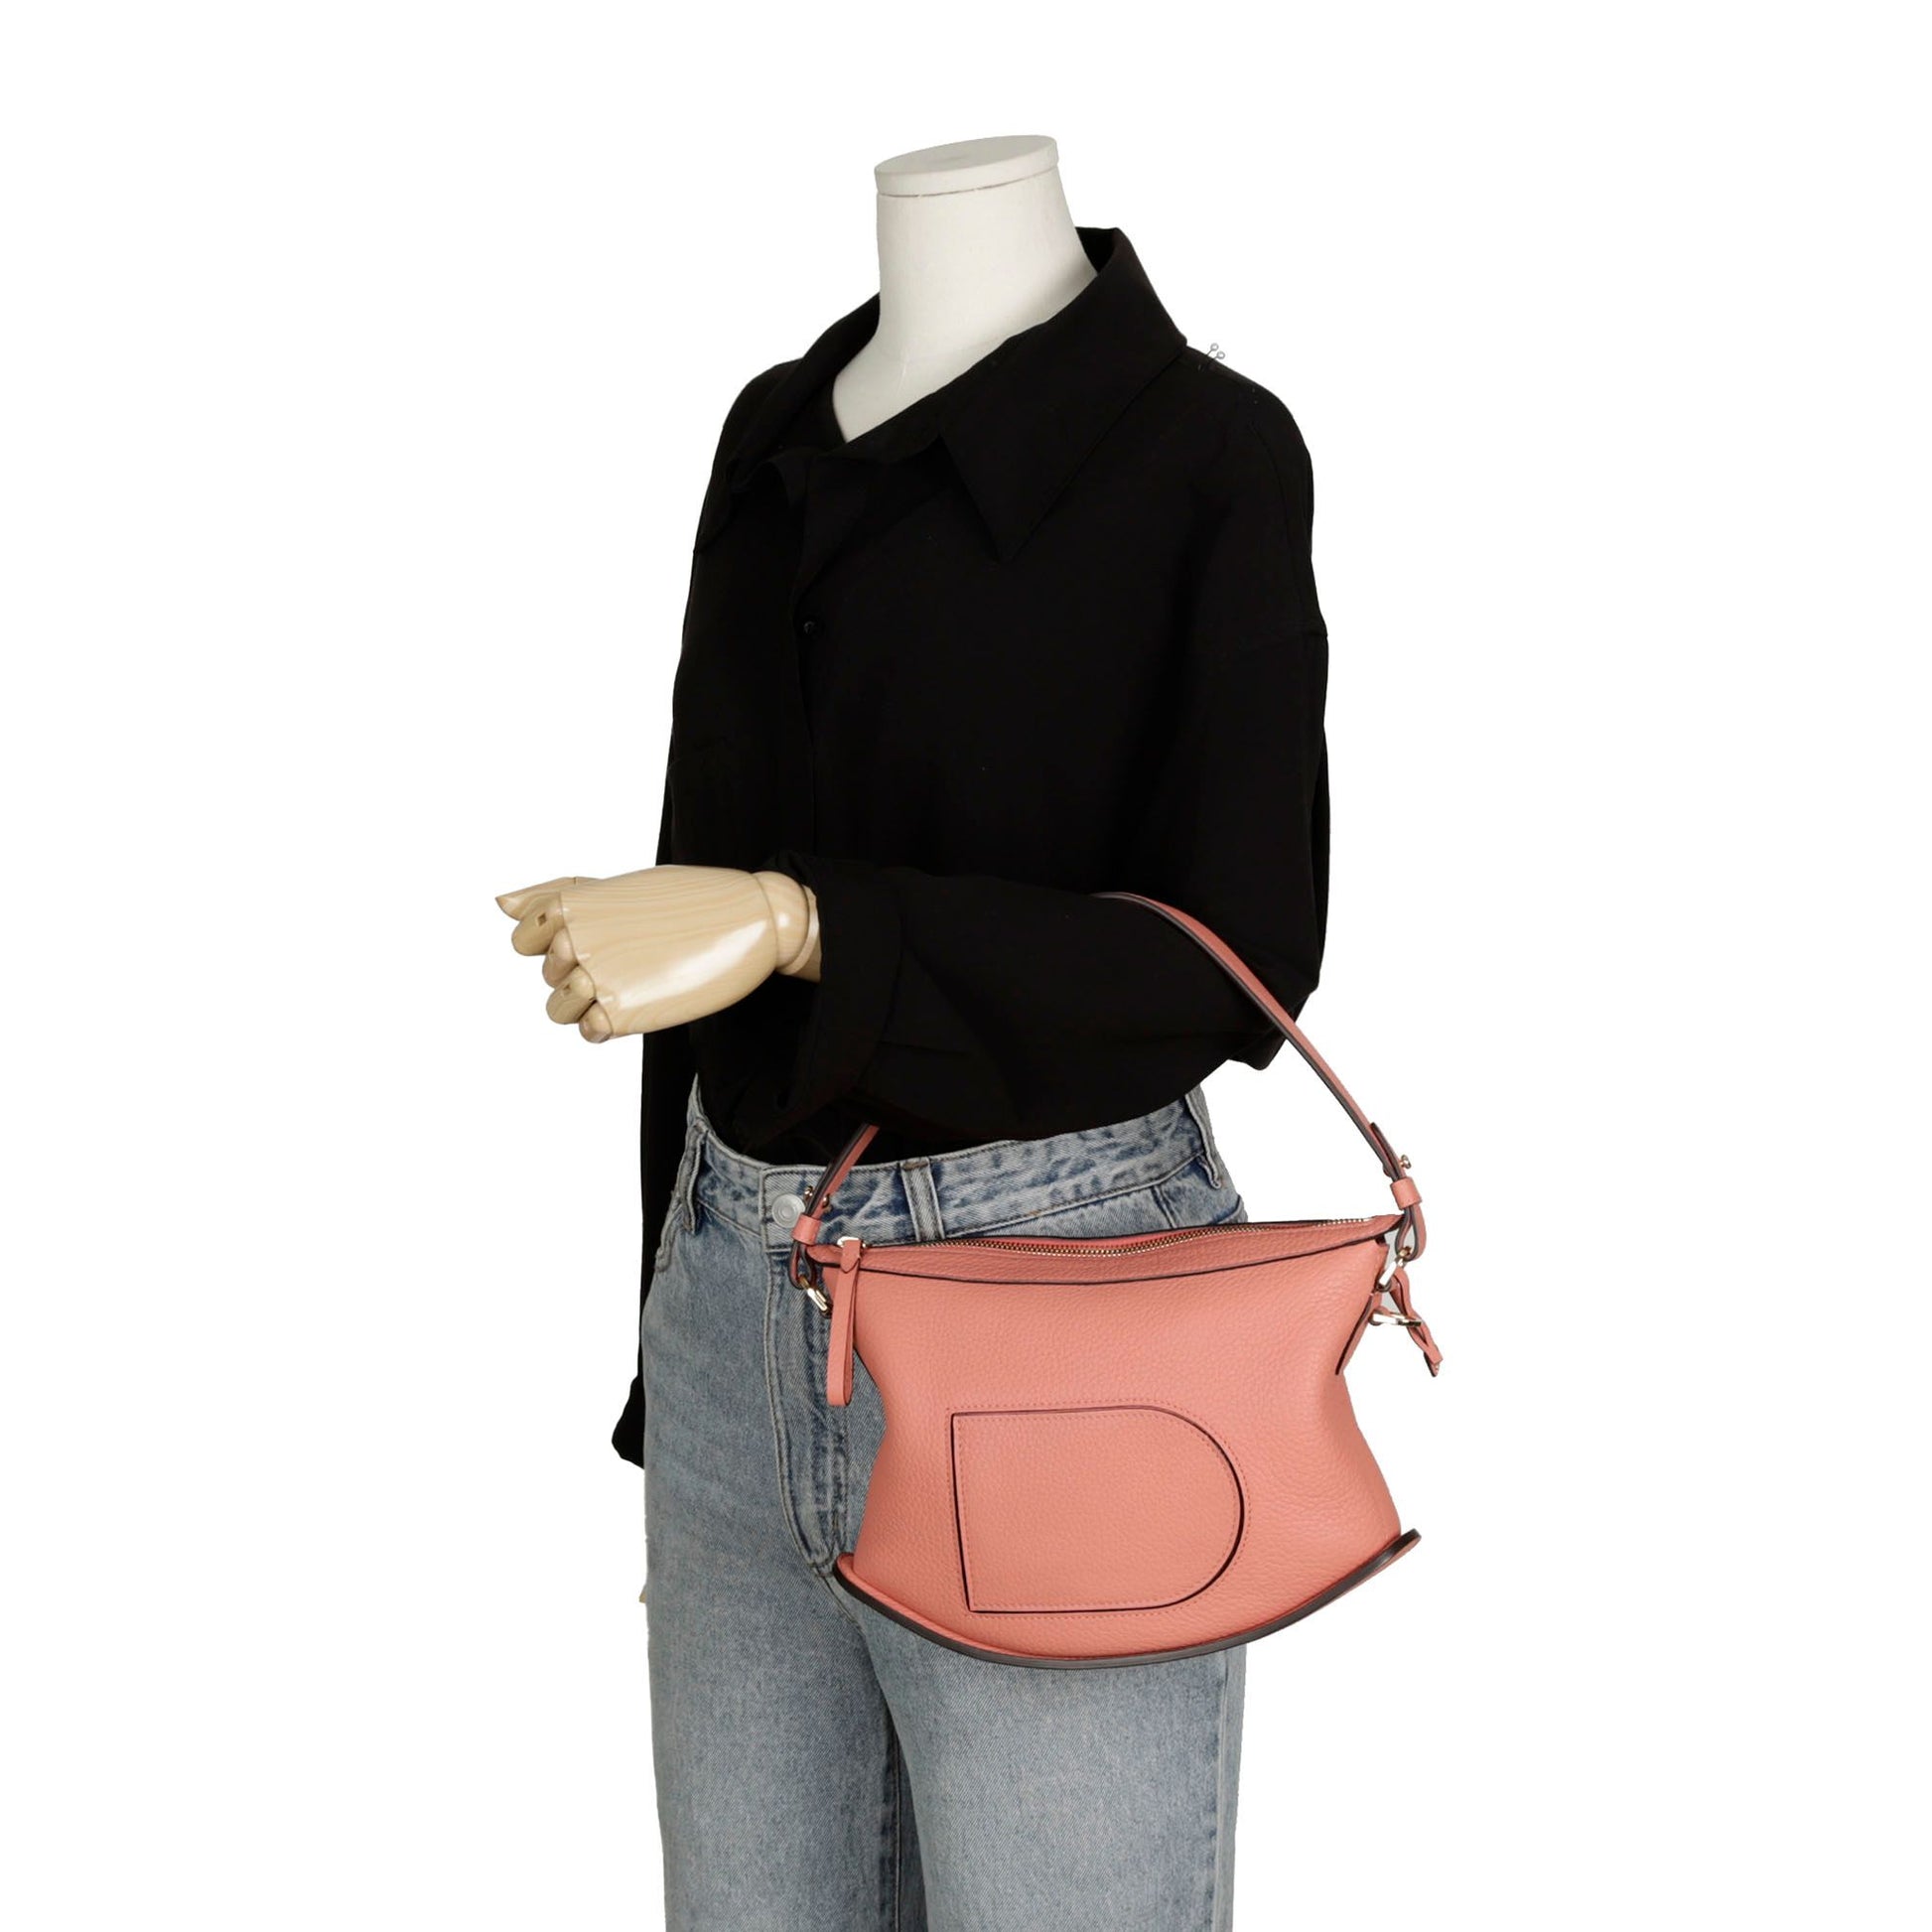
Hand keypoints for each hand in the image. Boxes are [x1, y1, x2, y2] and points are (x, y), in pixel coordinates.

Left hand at [495, 865, 819, 1042]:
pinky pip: (588, 1031)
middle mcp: (573, 939)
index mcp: (570, 903)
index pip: (523, 938)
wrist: (753, 919)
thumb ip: (555, 894)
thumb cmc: (687, 898)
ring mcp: (594, 978)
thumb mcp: (618, 886)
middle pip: (547, 975)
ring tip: (637, 980)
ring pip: (559, 1008)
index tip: (604, 935)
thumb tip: (499, 904)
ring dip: (591, 1001)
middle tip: (636, 955)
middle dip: (583, 970)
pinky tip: (644, 999)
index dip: (559, 942)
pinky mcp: (619, 1014)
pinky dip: (609, 1024)